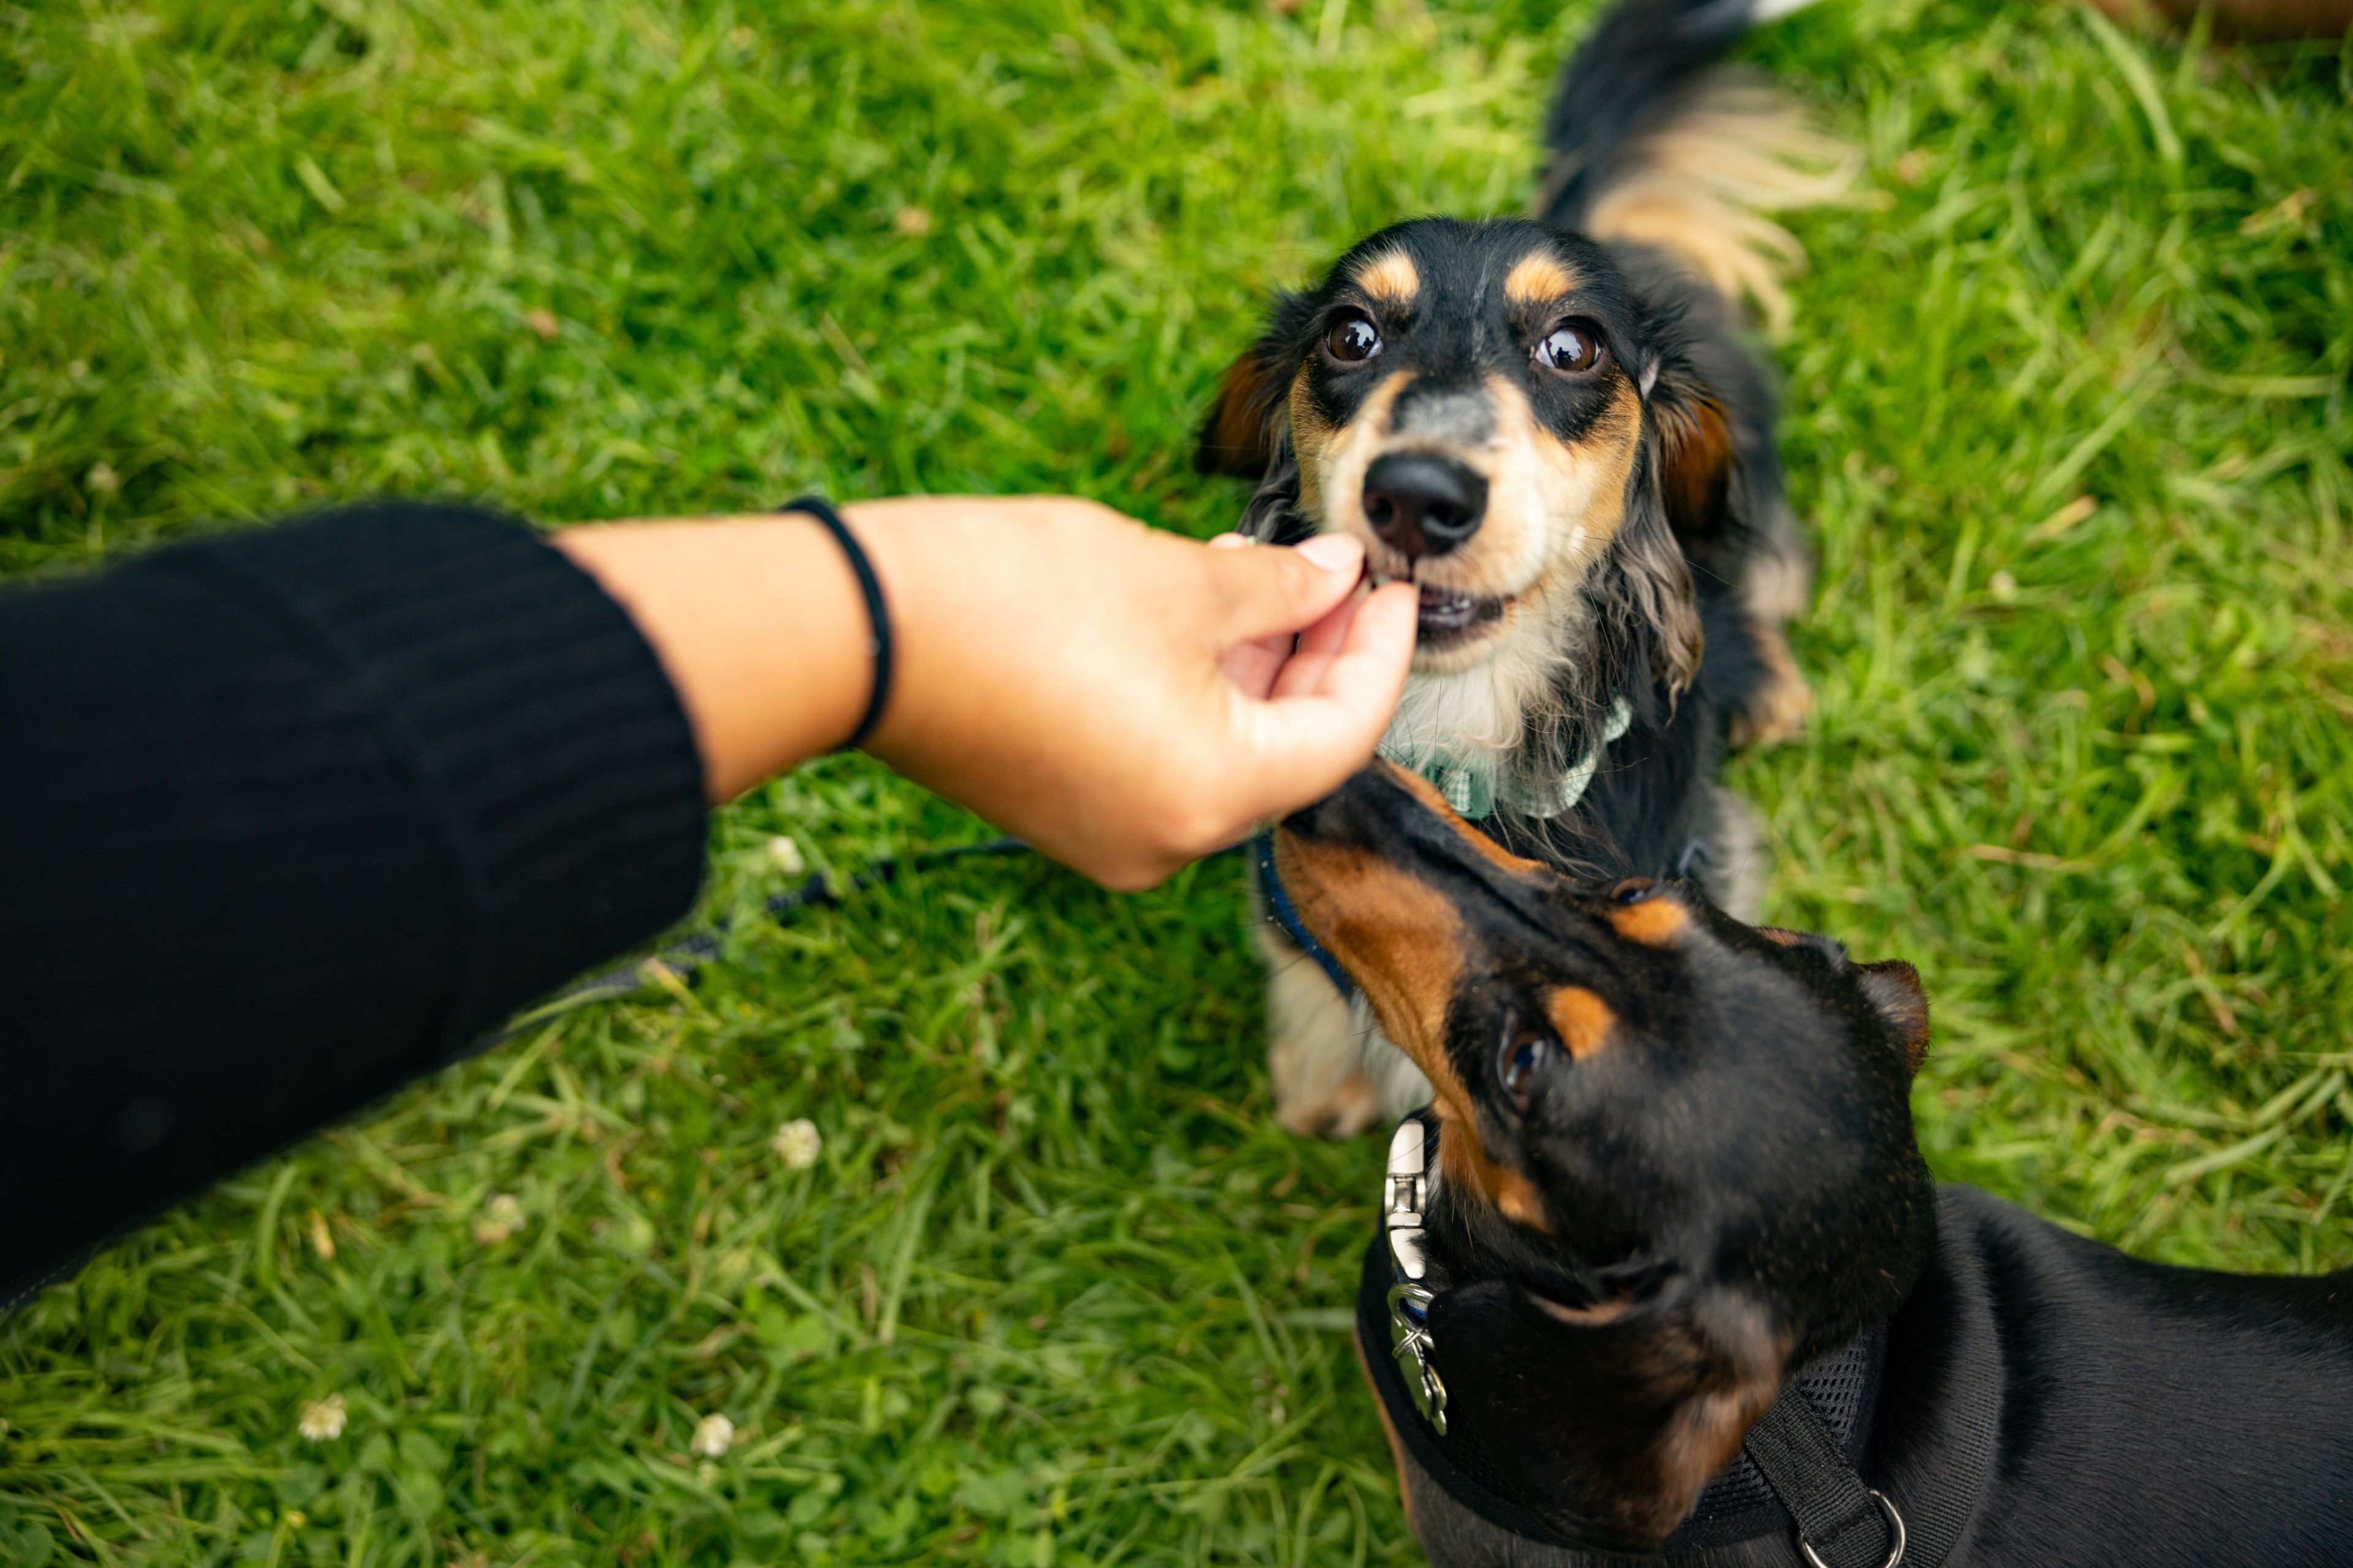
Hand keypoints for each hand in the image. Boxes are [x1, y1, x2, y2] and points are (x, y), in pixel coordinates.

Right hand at [851, 497, 1415, 888]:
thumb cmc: (1017, 599)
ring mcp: (1112, 836)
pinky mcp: (1065, 811)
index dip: (1380, 650)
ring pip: (1222, 751)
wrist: (861, 631)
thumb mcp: (1178, 579)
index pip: (1344, 732)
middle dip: (1317, 654)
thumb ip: (1280, 586)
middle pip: (1285, 749)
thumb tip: (1337, 579)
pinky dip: (1194, 693)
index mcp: (1216, 796)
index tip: (1393, 586)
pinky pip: (1162, 758)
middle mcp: (1170, 841)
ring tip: (1263, 571)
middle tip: (1338, 571)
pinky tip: (1195, 612)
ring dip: (1254, 666)